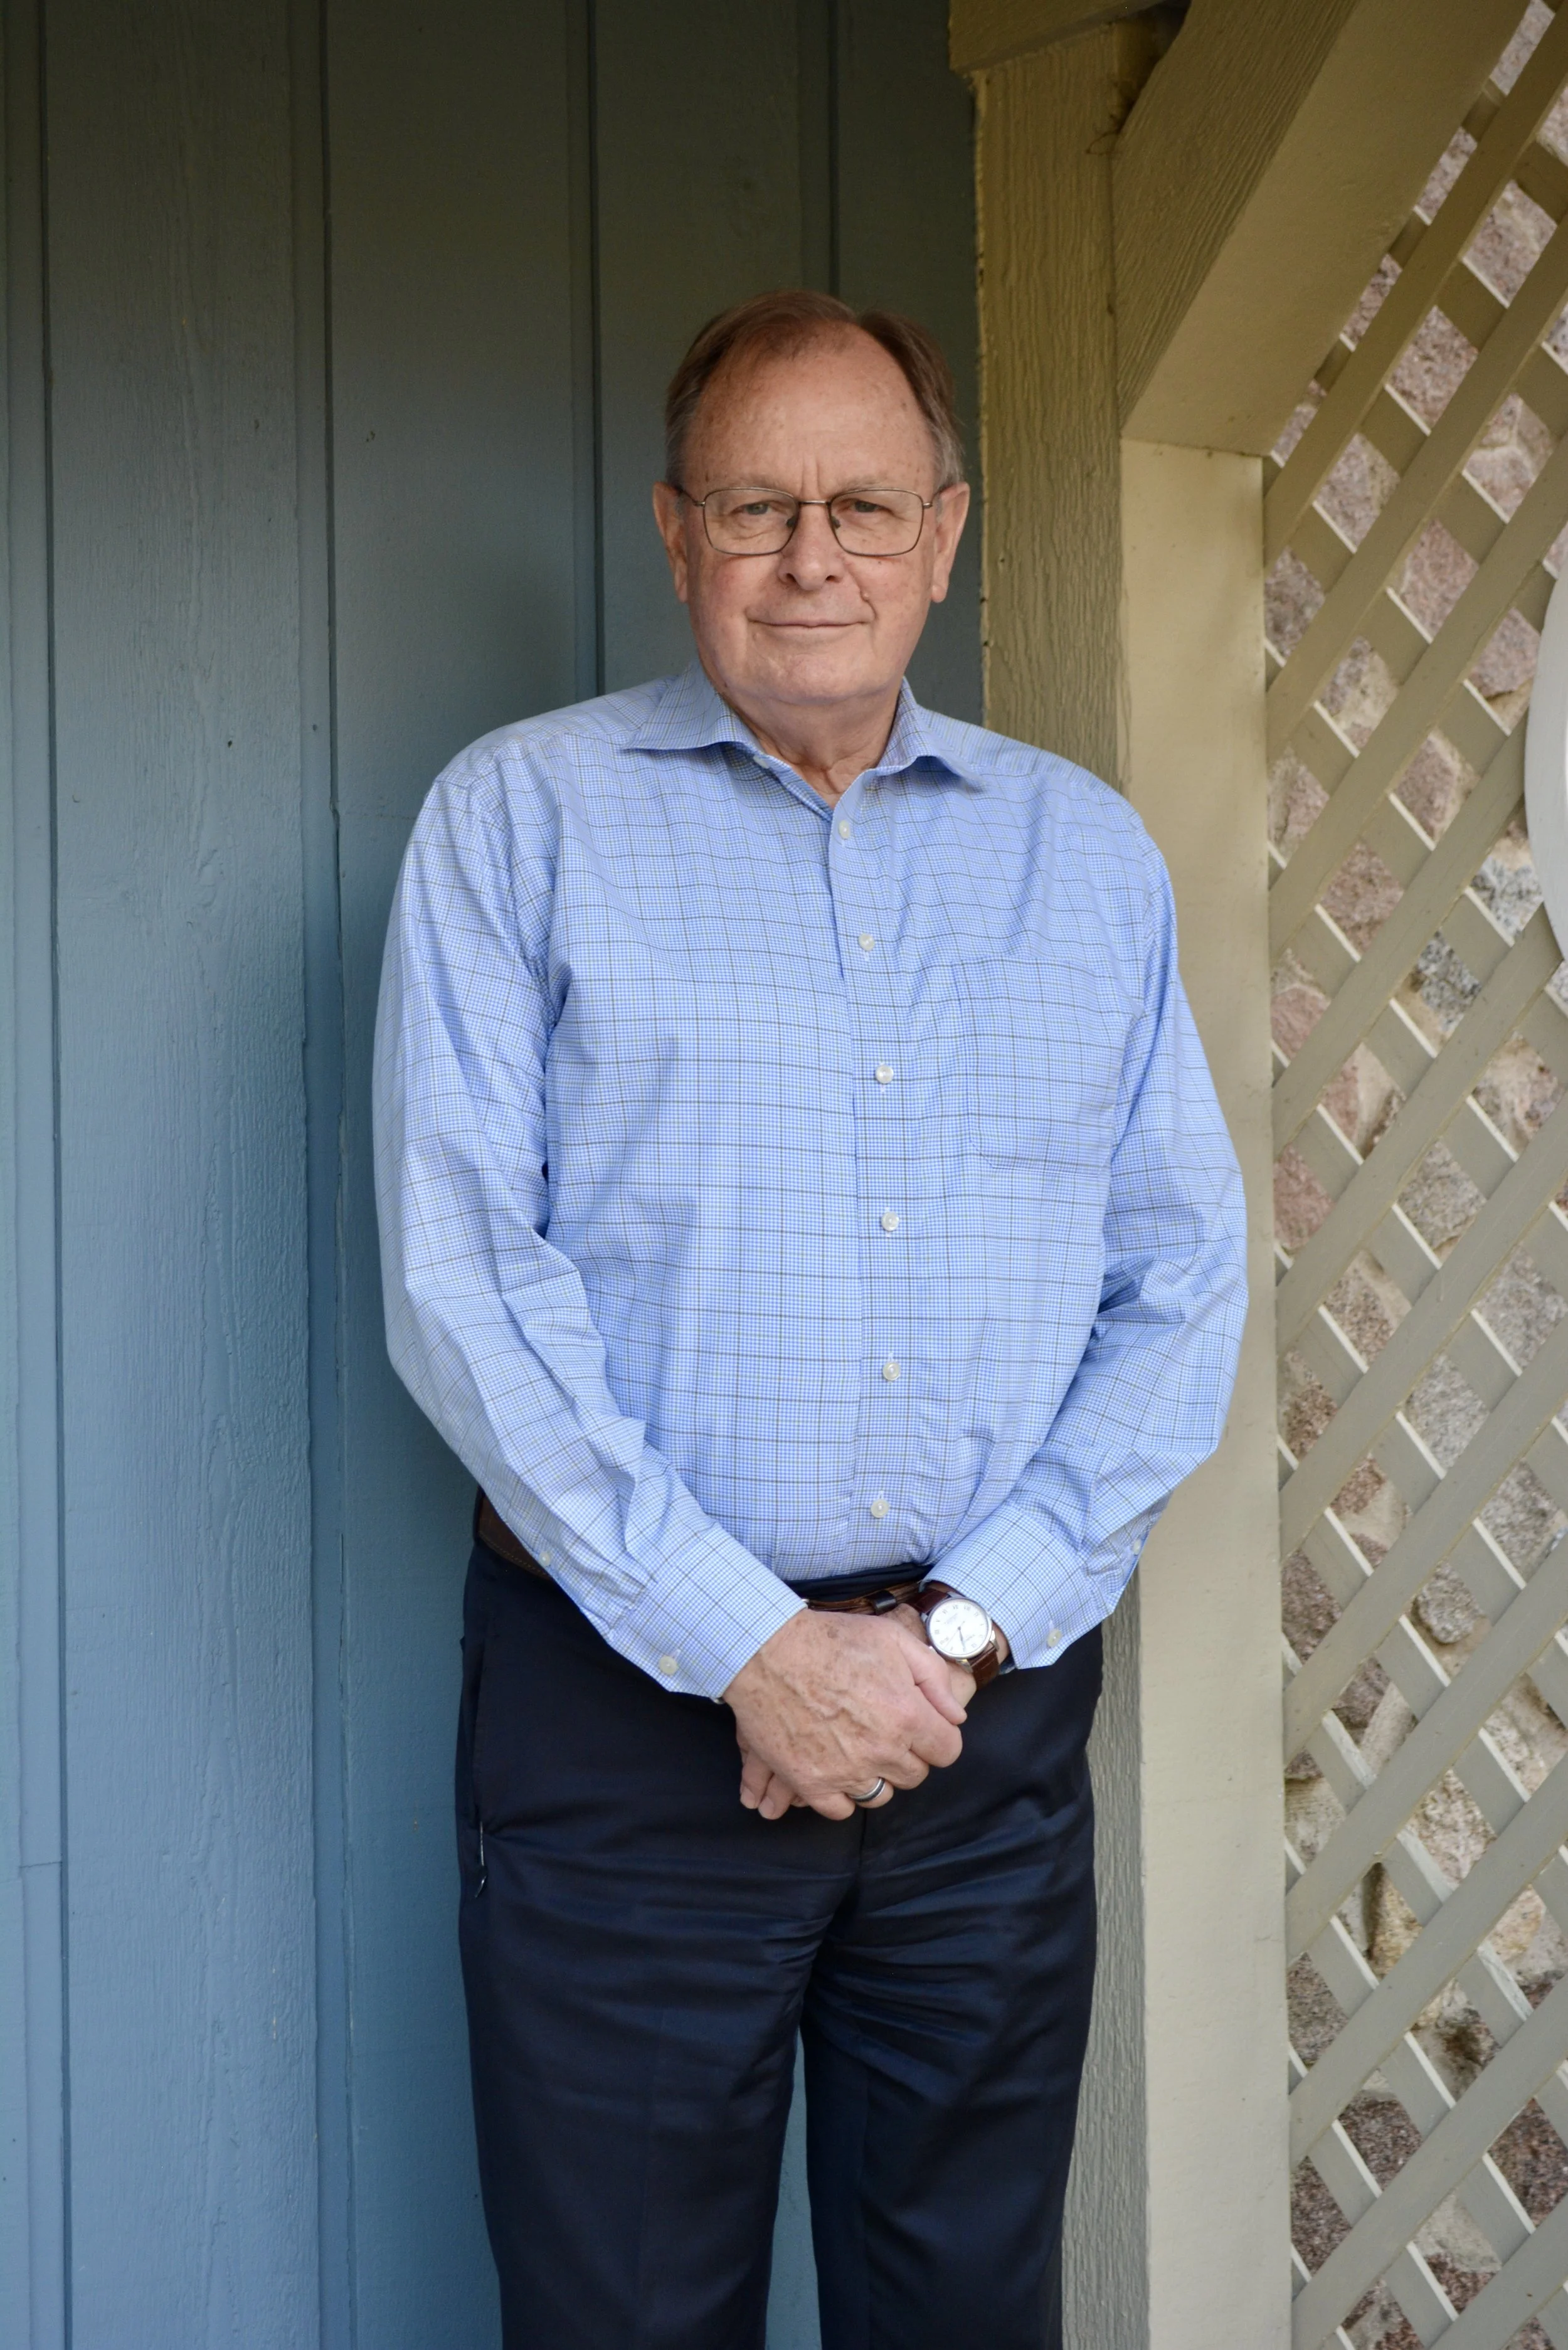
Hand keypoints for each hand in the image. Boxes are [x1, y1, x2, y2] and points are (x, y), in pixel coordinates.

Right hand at [725, 1607, 967, 1821]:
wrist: (767, 1651)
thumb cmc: (830, 1640)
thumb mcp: (892, 1639)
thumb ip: (932, 1677)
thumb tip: (956, 1716)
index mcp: (907, 1715)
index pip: (947, 1751)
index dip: (937, 1737)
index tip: (921, 1727)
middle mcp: (882, 1750)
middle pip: (914, 1776)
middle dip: (906, 1755)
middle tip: (884, 1731)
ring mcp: (845, 1771)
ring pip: (880, 1796)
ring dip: (875, 1776)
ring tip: (858, 1748)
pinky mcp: (811, 1782)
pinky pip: (841, 1810)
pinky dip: (841, 1795)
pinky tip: (836, 1770)